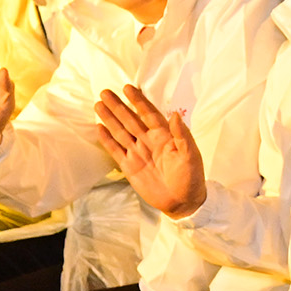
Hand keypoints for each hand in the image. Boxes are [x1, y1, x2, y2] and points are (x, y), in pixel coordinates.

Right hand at [93, 86, 207, 217]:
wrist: (182, 202)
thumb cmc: (191, 177)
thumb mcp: (190, 155)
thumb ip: (182, 135)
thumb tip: (175, 115)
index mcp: (164, 136)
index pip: (149, 114)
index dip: (139, 101)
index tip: (128, 88)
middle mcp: (149, 141)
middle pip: (130, 120)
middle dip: (118, 106)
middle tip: (105, 92)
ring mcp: (138, 153)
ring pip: (120, 132)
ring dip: (110, 118)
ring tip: (98, 104)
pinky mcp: (129, 166)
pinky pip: (115, 150)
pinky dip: (107, 140)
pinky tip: (99, 127)